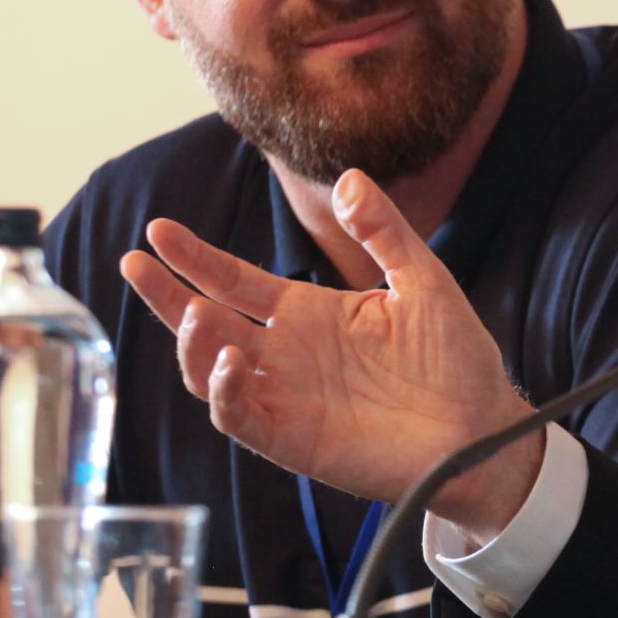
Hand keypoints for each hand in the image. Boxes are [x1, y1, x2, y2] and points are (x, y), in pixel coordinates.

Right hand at [119, 169, 538, 526]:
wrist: (482, 427)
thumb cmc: (455, 359)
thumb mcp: (423, 281)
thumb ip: (385, 231)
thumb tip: (349, 176)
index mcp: (309, 313)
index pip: (236, 280)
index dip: (196, 257)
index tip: (160, 231)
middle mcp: (286, 354)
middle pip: (206, 324)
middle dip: (168, 295)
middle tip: (135, 264)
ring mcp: (285, 398)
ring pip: (210, 372)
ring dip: (194, 343)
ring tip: (196, 310)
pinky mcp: (292, 440)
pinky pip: (240, 417)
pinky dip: (225, 393)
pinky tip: (232, 363)